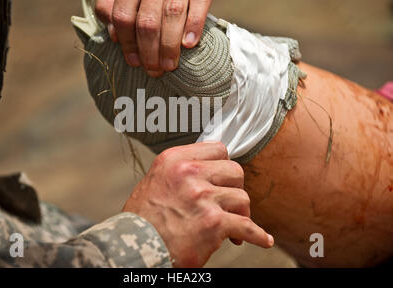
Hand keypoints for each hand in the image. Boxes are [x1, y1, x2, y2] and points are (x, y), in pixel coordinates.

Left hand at [95, 0, 225, 76]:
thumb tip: (113, 34)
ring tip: (169, 66)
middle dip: (149, 52)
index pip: (123, 16)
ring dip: (169, 46)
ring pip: (171, 16)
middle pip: (147, 22)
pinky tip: (190, 44)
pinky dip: (194, 25)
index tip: (133, 62)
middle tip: (153, 71)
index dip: (127, 44)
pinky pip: (199, 3)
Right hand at [123, 142, 273, 267]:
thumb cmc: (143, 218)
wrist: (133, 247)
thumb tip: (208, 169)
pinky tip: (263, 239)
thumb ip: (181, 170)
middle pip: (234, 171)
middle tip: (228, 203)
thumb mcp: (155, 180)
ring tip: (232, 226)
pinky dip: (257, 235)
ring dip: (240, 214)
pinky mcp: (213, 223)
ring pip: (242, 198)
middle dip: (235, 189)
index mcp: (175, 160)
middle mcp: (189, 174)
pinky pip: (247, 227)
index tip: (224, 178)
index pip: (218, 149)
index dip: (224, 165)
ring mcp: (202, 197)